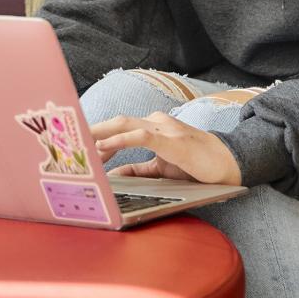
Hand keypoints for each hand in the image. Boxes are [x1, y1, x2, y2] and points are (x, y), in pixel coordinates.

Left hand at [91, 112, 242, 185]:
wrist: (230, 163)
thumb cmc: (196, 165)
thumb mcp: (161, 168)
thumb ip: (138, 169)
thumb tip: (112, 175)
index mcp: (153, 128)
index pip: (119, 127)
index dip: (97, 134)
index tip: (78, 145)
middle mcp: (156, 123)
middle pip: (117, 122)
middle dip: (92, 130)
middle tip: (69, 140)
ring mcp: (165, 129)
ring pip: (125, 125)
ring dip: (100, 135)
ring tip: (80, 144)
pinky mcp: (172, 141)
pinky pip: (141, 137)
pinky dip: (120, 140)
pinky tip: (105, 146)